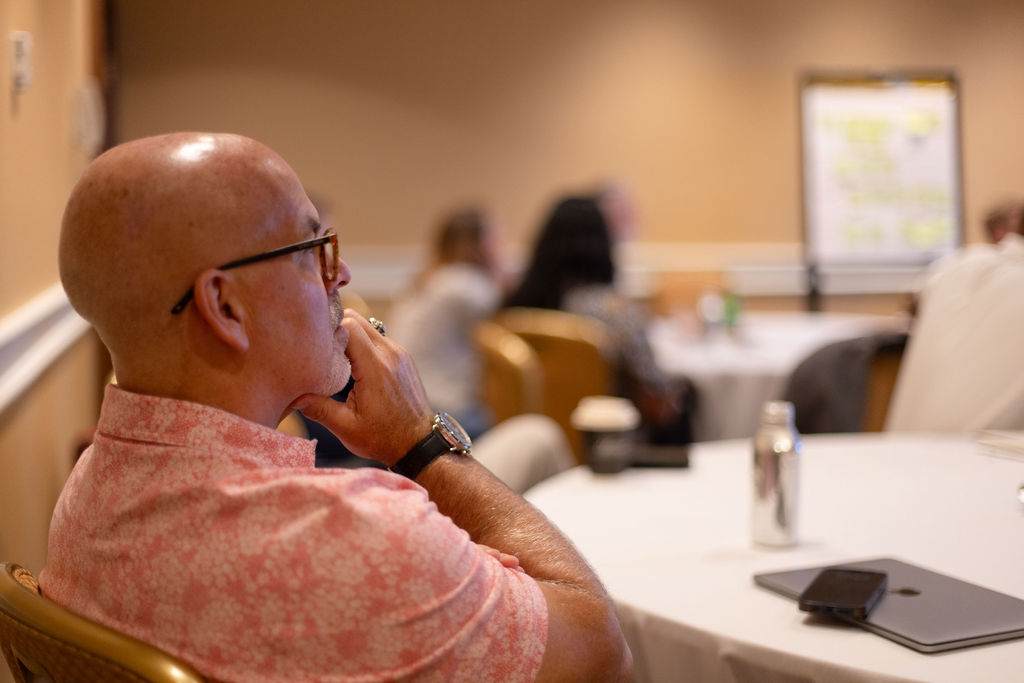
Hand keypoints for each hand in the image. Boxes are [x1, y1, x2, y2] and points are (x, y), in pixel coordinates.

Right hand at [293, 312, 433, 464]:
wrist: (418, 443)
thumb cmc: (383, 438)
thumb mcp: (347, 428)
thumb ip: (319, 409)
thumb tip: (293, 396)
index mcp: (376, 368)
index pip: (349, 325)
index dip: (328, 329)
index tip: (314, 345)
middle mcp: (390, 354)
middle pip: (357, 319)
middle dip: (335, 328)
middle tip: (320, 348)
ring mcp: (399, 353)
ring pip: (368, 326)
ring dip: (349, 335)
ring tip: (334, 357)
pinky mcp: (402, 358)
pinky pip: (377, 338)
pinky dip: (362, 343)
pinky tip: (351, 364)